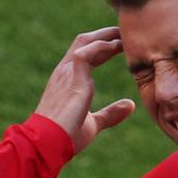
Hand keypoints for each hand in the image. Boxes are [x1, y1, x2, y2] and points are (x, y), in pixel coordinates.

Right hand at [34, 27, 135, 152]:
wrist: (48, 143)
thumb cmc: (66, 137)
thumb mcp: (93, 123)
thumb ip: (110, 113)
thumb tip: (130, 105)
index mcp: (67, 80)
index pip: (84, 53)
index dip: (102, 46)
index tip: (120, 44)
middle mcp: (65, 71)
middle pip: (85, 40)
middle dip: (106, 34)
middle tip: (126, 33)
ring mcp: (67, 72)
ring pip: (86, 41)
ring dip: (107, 36)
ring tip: (126, 35)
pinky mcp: (72, 77)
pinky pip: (88, 52)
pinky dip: (103, 46)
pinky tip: (118, 46)